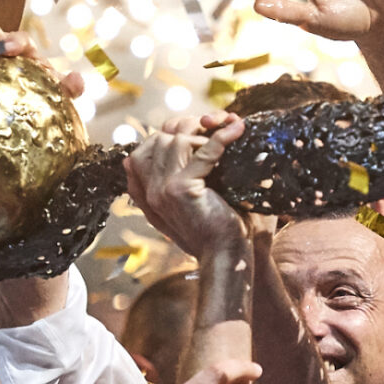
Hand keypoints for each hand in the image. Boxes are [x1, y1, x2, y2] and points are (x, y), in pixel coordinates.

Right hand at [125, 113, 247, 259]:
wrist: (227, 257)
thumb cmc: (217, 228)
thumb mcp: (193, 198)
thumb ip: (180, 172)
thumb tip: (184, 141)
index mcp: (146, 194)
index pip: (145, 148)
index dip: (170, 132)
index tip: (198, 129)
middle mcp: (148, 191)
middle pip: (160, 138)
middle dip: (189, 126)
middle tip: (216, 126)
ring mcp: (161, 190)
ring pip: (176, 140)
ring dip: (204, 132)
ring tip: (226, 135)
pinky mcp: (181, 190)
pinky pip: (202, 151)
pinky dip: (223, 136)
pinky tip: (238, 130)